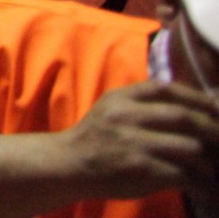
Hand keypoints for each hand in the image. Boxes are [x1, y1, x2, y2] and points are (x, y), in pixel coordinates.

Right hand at [59, 81, 218, 201]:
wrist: (69, 164)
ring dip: (209, 160)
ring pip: (189, 147)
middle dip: (211, 129)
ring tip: (212, 166)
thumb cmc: (97, 136)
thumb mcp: (112, 107)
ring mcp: (133, 144)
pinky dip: (199, 181)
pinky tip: (202, 184)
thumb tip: (190, 102)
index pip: (166, 89)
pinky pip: (183, 174)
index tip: (215, 108)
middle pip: (183, 117)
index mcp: (120, 98)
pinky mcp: (140, 170)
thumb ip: (142, 101)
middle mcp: (126, 117)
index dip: (197, 98)